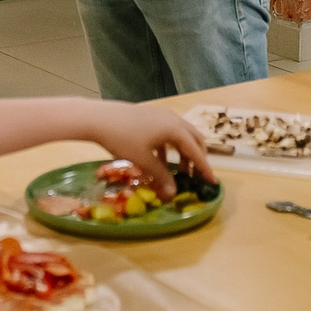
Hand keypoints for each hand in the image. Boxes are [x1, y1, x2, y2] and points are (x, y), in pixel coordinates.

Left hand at [82, 100, 214, 190]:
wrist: (98, 118)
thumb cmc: (121, 138)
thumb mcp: (143, 160)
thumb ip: (161, 177)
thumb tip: (173, 194)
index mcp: (175, 129)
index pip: (196, 151)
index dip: (205, 168)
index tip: (212, 181)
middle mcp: (173, 119)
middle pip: (194, 140)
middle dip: (197, 158)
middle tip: (196, 176)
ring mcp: (162, 115)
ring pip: (181, 135)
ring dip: (183, 153)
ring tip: (178, 172)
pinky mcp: (152, 116)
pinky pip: (168, 132)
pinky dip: (170, 147)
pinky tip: (159, 160)